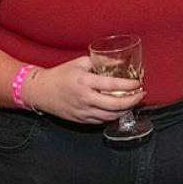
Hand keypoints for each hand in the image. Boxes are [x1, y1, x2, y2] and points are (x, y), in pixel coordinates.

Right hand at [25, 56, 144, 123]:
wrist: (41, 91)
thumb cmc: (61, 74)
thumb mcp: (80, 62)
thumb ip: (100, 62)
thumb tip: (120, 63)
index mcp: (85, 81)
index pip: (112, 85)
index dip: (129, 85)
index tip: (138, 83)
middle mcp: (85, 98)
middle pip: (115, 105)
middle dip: (132, 101)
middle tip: (141, 95)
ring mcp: (83, 112)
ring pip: (110, 116)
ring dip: (125, 110)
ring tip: (133, 102)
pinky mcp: (81, 120)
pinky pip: (101, 121)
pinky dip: (113, 116)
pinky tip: (119, 109)